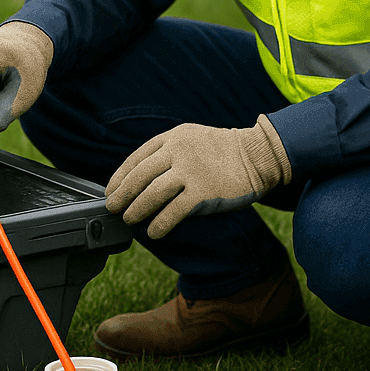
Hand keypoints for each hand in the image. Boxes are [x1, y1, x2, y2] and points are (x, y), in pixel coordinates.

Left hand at [105, 115, 291, 238]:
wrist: (259, 155)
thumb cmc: (225, 151)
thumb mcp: (193, 138)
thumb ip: (170, 151)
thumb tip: (143, 176)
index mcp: (174, 137)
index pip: (137, 157)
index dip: (120, 176)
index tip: (110, 190)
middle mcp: (178, 152)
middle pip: (140, 176)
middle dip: (123, 195)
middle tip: (113, 208)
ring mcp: (191, 171)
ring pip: (152, 194)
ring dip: (137, 210)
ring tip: (130, 220)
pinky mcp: (203, 192)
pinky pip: (174, 211)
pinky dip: (160, 224)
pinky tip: (154, 232)